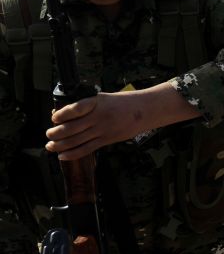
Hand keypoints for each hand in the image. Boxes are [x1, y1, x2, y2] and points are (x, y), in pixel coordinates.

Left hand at [45, 87, 197, 160]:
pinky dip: (73, 153)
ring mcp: (103, 130)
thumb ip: (87, 106)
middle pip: (72, 128)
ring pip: (77, 140)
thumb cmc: (123, 103)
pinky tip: (63, 155)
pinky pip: (87, 149)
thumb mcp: (104, 98)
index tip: (54, 117)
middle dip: (56, 133)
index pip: (75, 109)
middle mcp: (99, 117)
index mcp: (97, 103)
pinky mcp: (107, 140)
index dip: (62, 115)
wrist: (145, 110)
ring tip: (51, 146)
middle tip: (49, 134)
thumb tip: (64, 116)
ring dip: (60, 145)